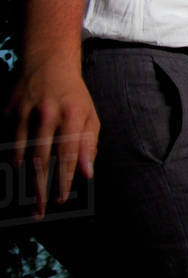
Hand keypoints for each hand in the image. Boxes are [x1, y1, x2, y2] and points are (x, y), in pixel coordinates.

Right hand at [4, 64, 99, 220]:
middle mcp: (46, 114)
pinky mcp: (7, 114)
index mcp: (71, 115)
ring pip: (18, 154)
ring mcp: (23, 114)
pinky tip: (11, 179)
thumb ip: (88, 144)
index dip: (64, 179)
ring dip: (19, 181)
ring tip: (22, 201)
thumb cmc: (74, 97)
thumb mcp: (89, 116)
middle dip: (39, 188)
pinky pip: (5, 144)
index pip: (67, 153)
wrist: (48, 65)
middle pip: (40, 158)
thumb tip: (87, 174)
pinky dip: (7, 164)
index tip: (61, 200)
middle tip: (38, 211)